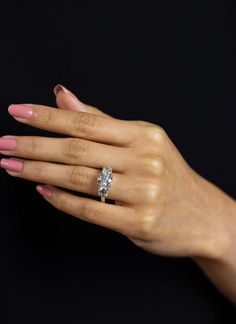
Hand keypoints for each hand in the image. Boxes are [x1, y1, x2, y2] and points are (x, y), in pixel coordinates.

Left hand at [0, 85, 228, 258]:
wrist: (203, 215)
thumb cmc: (168, 176)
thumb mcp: (142, 142)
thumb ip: (101, 121)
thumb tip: (62, 95)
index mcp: (144, 135)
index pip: (86, 121)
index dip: (48, 117)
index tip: (17, 112)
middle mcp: (145, 160)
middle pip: (77, 149)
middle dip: (34, 146)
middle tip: (4, 144)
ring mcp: (143, 193)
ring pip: (79, 179)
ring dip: (40, 172)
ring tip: (13, 166)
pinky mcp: (138, 222)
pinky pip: (90, 210)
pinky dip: (61, 200)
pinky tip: (41, 190)